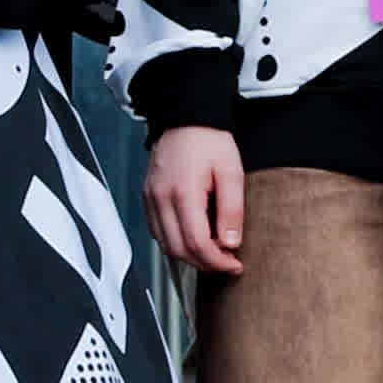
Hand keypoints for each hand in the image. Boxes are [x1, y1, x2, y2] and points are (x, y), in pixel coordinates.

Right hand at [148, 124, 246, 274]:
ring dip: (189, 256)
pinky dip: (176, 243)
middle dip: (205, 264)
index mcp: (183, 194)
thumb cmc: (209, 141)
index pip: (197, 244)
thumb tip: (231, 243)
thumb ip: (232, 210)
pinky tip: (194, 237)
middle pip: (178, 250)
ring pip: (165, 245)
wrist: (184, 117)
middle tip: (227, 262)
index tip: (235, 265)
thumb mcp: (231, 172)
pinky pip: (157, 232)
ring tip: (213, 251)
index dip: (218, 262)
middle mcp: (161, 199)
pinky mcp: (147, 198)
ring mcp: (150, 199)